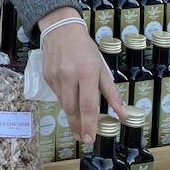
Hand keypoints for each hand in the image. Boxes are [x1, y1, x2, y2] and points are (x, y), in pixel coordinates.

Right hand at [40, 10, 125, 144]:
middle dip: (78, 126)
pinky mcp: (46, 76)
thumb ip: (111, 93)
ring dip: (72, 115)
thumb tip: (123, 115)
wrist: (61, 30)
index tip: (90, 139)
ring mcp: (55, 76)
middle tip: (84, 138)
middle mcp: (69, 75)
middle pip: (72, 109)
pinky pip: (57, 94)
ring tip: (78, 122)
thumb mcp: (102, 68)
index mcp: (87, 73)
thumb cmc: (85, 49)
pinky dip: (65, 99)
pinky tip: (69, 96)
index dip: (90, 124)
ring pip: (63, 103)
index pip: (88, 105)